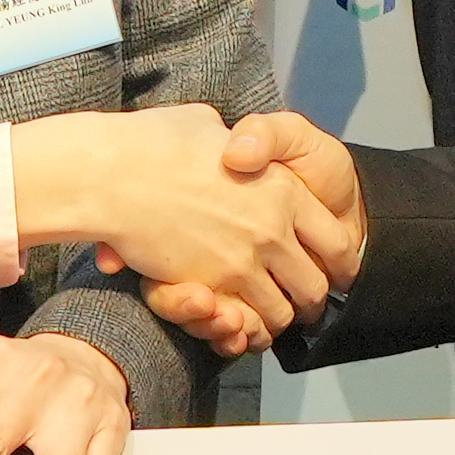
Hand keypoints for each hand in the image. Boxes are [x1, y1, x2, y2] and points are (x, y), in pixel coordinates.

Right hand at [124, 110, 368, 346]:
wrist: (114, 171)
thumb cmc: (158, 140)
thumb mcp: (213, 123)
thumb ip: (238, 141)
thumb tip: (239, 148)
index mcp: (284, 189)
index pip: (336, 241)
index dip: (340, 262)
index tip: (335, 270)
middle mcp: (272, 229)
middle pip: (315, 286)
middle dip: (311, 301)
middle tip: (303, 304)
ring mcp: (242, 262)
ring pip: (282, 313)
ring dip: (277, 320)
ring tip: (269, 317)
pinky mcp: (210, 287)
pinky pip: (244, 324)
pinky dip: (245, 331)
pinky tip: (239, 321)